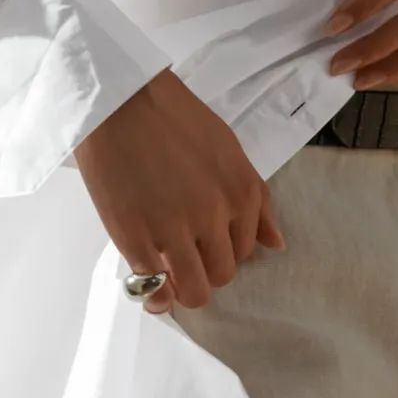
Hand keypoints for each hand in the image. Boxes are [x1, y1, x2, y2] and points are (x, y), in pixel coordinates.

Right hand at [73, 68, 283, 313]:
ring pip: (195, 289)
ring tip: (171, 278)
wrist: (120, 101)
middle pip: (222, 273)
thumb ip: (256, 200)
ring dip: (185, 290)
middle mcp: (215, 217)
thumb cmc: (174, 118)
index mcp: (242, 193)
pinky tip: (152, 288)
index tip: (206, 241)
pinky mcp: (136, 238)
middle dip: (206, 270)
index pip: (246, 249)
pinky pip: (155, 286)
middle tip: (186, 256)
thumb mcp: (230, 150)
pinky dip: (155, 296)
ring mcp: (175, 231)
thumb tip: (276, 244)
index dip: (225, 248)